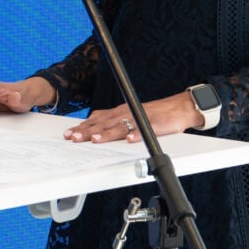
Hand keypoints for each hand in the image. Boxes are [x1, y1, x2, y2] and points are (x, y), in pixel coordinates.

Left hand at [64, 92, 204, 142]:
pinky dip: (137, 135)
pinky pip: (145, 130)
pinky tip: (130, 140)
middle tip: (75, 138)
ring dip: (107, 134)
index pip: (97, 120)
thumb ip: (111, 118)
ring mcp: (140, 119)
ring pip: (121, 127)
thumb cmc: (152, 113)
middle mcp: (126, 114)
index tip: (69, 134)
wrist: (179, 108)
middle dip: (88, 132)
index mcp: (119, 113)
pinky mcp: (155, 124)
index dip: (82, 127)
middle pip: (104, 124)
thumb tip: (92, 120)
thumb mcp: (127, 113)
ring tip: (96, 140)